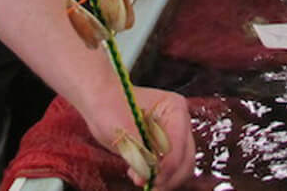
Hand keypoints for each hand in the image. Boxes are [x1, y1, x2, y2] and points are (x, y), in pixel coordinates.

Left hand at [77, 87, 195, 187]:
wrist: (101, 104)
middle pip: (186, 159)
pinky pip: (168, 170)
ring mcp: (174, 136)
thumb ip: (139, 152)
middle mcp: (180, 123)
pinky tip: (138, 174)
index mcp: (175, 109)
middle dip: (168, 177)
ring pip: (180, 168)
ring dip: (163, 179)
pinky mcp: (165, 149)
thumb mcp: (124, 129)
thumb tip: (148, 174)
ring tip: (140, 179)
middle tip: (150, 186)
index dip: (167, 167)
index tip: (152, 179)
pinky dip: (156, 177)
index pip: (179, 145)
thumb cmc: (110, 106)